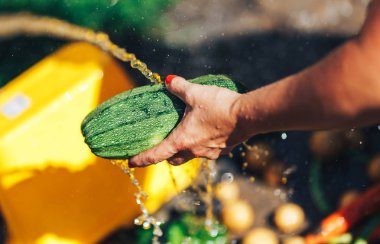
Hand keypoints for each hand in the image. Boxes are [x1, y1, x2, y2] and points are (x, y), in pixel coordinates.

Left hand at [129, 75, 245, 166]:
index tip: (131, 162)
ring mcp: (209, 153)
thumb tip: (168, 80)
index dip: (141, 159)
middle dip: (165, 155)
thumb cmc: (220, 106)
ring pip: (190, 156)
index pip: (156, 154)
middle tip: (162, 145)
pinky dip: (202, 145)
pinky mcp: (222, 151)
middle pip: (173, 159)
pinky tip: (207, 132)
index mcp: (182, 140)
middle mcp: (193, 151)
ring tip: (187, 134)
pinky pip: (207, 152)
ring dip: (185, 149)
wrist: (248, 116)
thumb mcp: (196, 93)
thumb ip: (180, 87)